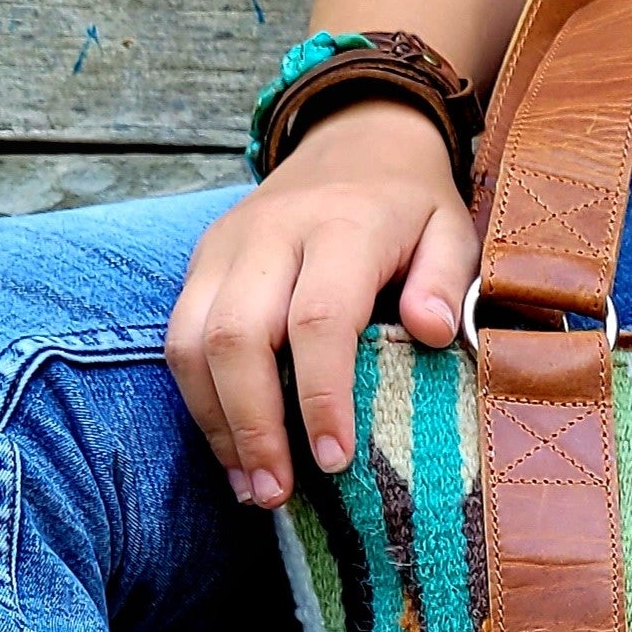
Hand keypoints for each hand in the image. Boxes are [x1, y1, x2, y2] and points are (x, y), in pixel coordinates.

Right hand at [164, 98, 474, 505]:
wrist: (355, 139)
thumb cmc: (410, 205)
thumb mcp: (452, 228)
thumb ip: (447, 280)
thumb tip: (432, 334)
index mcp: (343, 225)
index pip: (320, 318)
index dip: (322, 395)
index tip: (335, 459)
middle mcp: (272, 233)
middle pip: (239, 336)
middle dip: (254, 424)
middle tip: (279, 493)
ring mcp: (226, 245)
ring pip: (192, 341)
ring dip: (217, 424)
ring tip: (253, 487)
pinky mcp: (200, 261)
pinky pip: (179, 338)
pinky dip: (199, 403)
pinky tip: (232, 452)